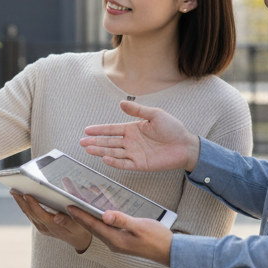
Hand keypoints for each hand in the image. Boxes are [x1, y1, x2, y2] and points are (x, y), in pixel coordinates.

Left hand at [11, 191, 92, 253]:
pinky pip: (30, 215)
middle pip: (30, 213)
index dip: (32, 204)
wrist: (78, 240)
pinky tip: (22, 200)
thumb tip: (57, 216)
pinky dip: (25, 206)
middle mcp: (44, 227)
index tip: (26, 194)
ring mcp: (41, 227)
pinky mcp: (41, 226)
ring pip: (28, 214)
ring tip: (14, 192)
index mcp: (52, 225)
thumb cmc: (80, 230)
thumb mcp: (77, 226)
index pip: (39, 213)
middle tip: (13, 190)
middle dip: (21, 201)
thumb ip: (67, 221)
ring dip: (20, 203)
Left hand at [67, 207, 172, 265]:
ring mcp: (117, 244)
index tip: (69, 207)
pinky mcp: (122, 242)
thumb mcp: (139, 226)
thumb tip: (105, 215)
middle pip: (92, 228)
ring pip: (98, 230)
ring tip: (79, 209)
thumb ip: (122, 220)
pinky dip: (98, 222)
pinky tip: (97, 216)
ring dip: (88, 220)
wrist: (169, 252)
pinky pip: (105, 231)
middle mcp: (114, 244)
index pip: (94, 226)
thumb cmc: (157, 238)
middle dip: (80, 217)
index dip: (81, 216)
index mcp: (116, 240)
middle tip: (69, 206)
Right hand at [80, 101, 200, 172]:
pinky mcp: (140, 164)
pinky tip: (105, 159)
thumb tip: (121, 103)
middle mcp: (131, 142)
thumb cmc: (172, 128)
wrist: (185, 145)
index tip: (87, 130)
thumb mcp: (155, 114)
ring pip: (114, 153)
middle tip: (82, 142)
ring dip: (101, 151)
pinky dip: (115, 162)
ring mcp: (134, 154)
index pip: (112, 129)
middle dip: (95, 142)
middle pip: (109, 142)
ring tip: (89, 149)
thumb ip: (138, 111)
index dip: (99, 130)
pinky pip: (125, 164)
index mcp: (133, 129)